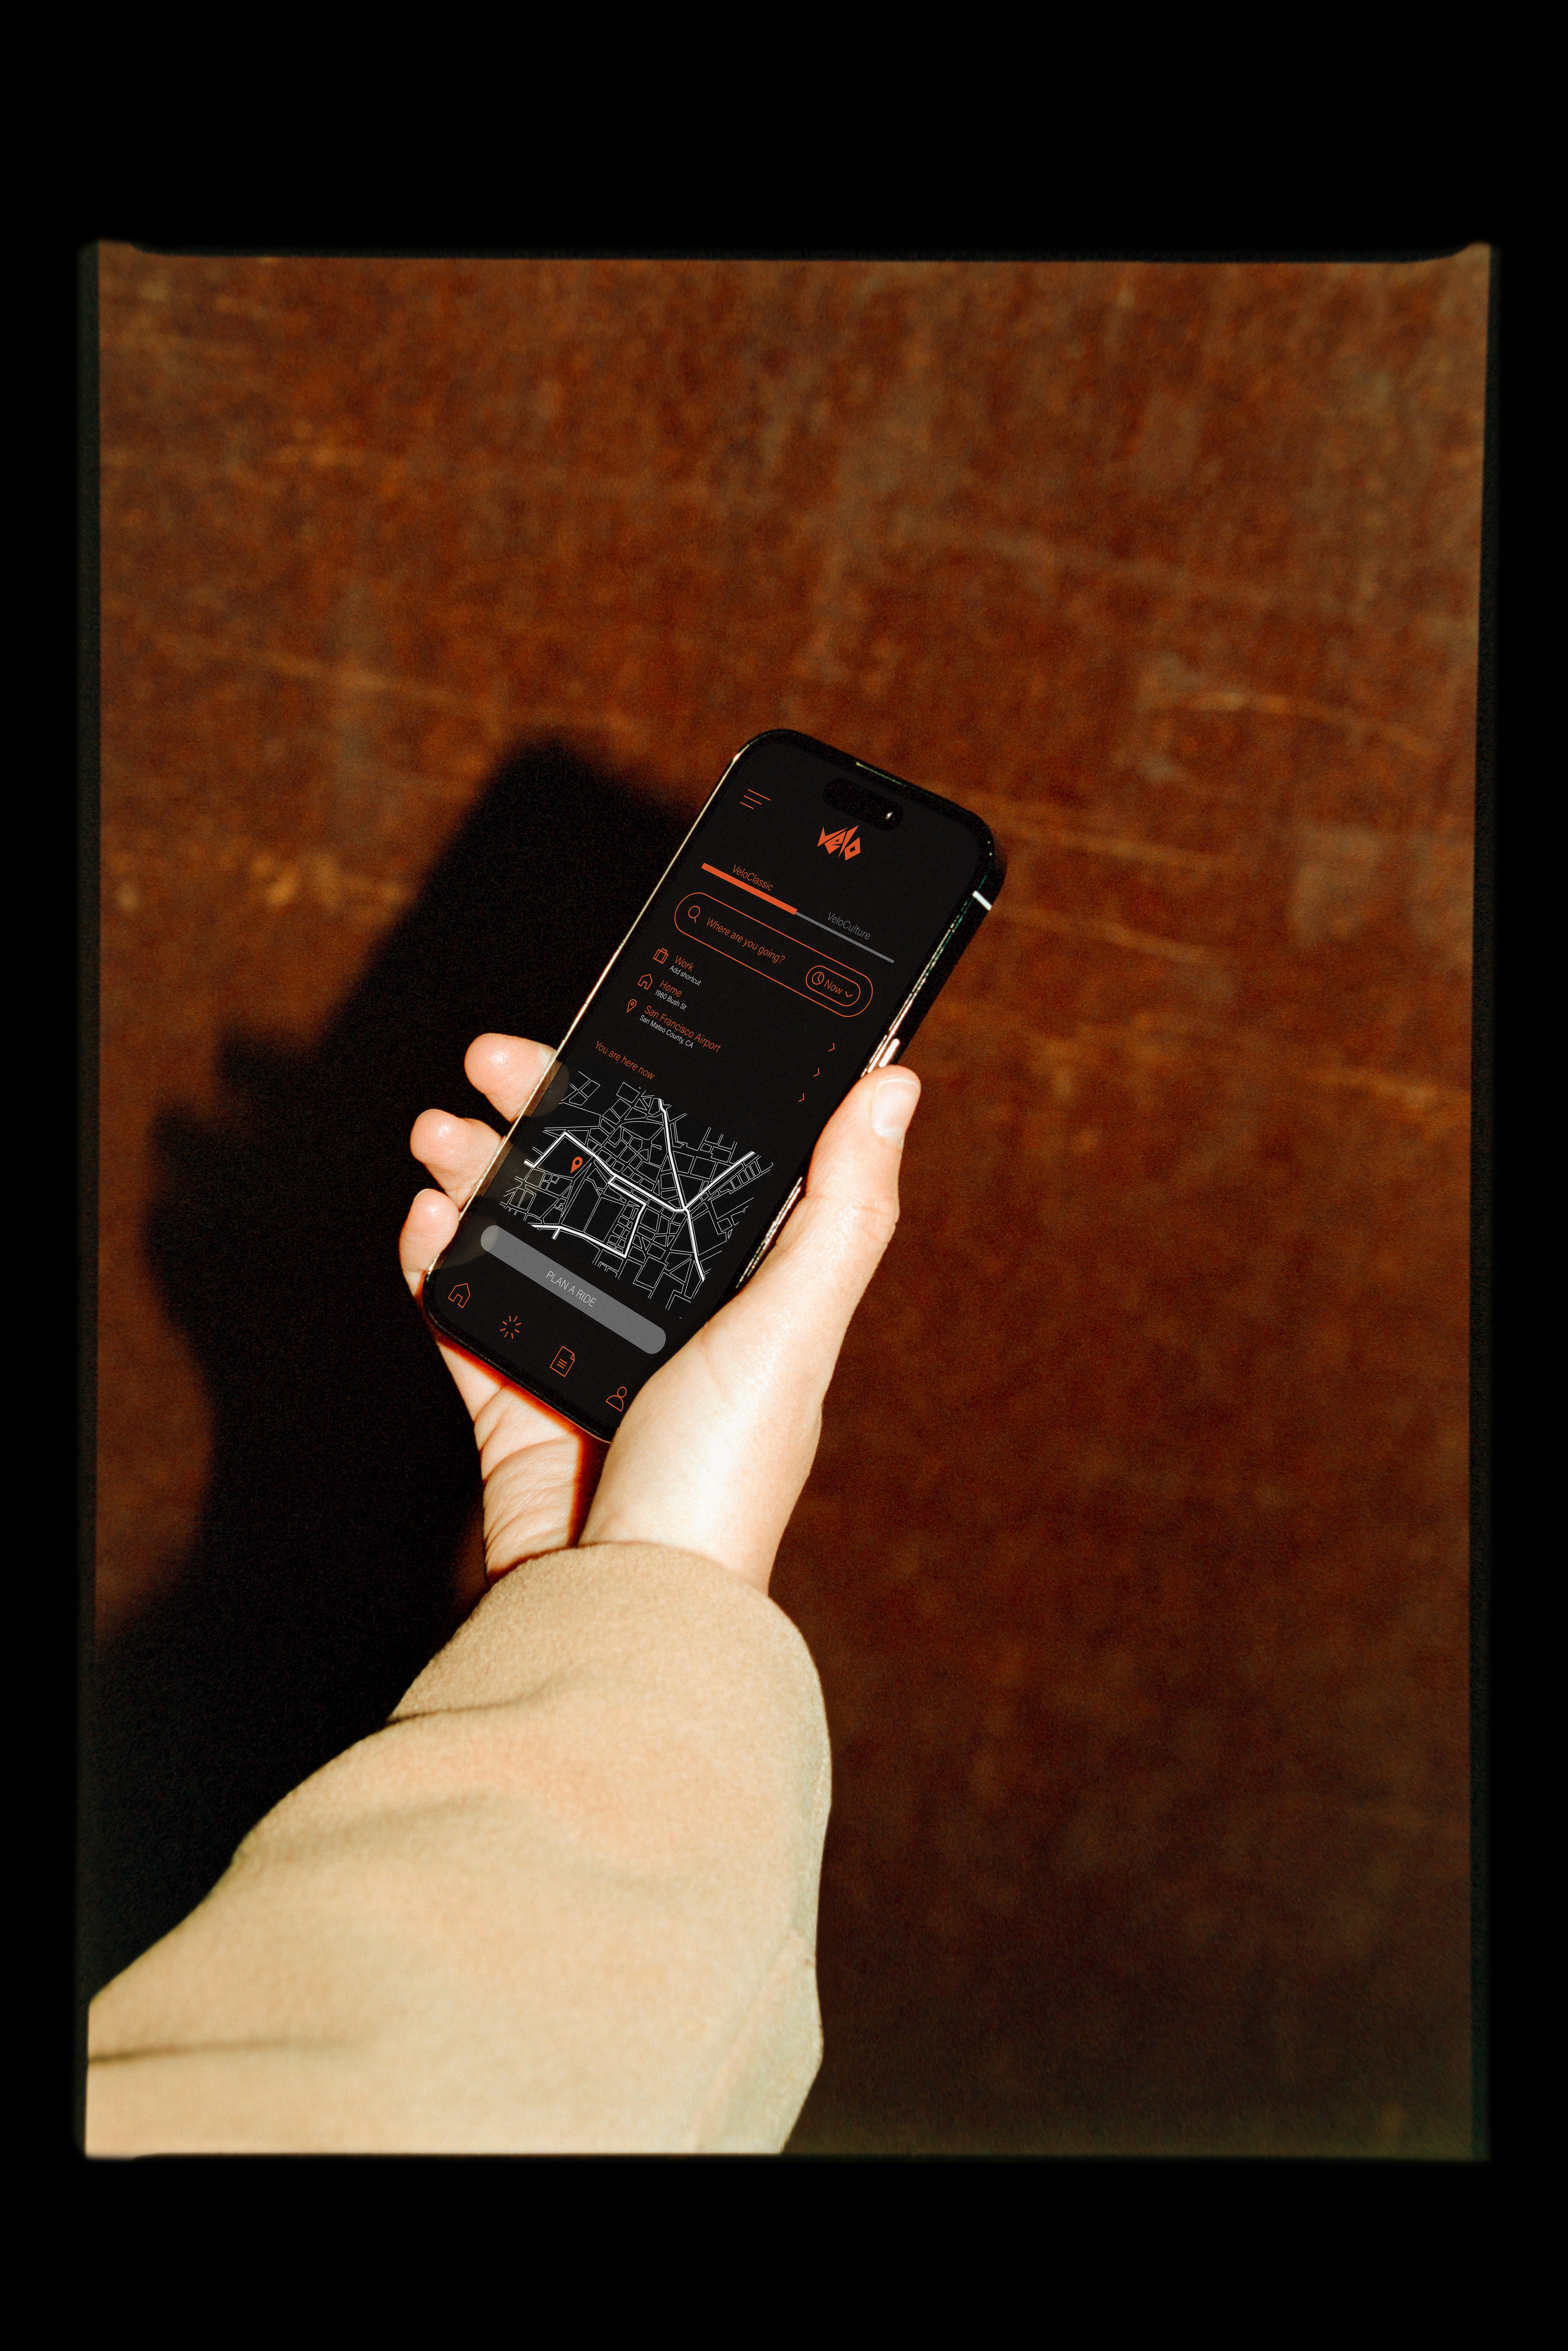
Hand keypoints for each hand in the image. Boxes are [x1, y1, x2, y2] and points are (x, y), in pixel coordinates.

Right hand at [401, 1033, 919, 1592]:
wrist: (624, 1600)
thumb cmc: (722, 1474)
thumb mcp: (795, 1325)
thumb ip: (842, 1209)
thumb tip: (895, 1087)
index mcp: (742, 1289)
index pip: (694, 1159)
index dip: (650, 1091)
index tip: (605, 1034)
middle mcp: (668, 1314)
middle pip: (595, 1181)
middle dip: (539, 1110)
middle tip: (490, 1060)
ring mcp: (586, 1354)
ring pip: (521, 1230)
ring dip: (474, 1169)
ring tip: (438, 1134)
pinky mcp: (515, 1401)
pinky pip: (466, 1310)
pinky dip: (439, 1260)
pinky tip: (428, 1220)